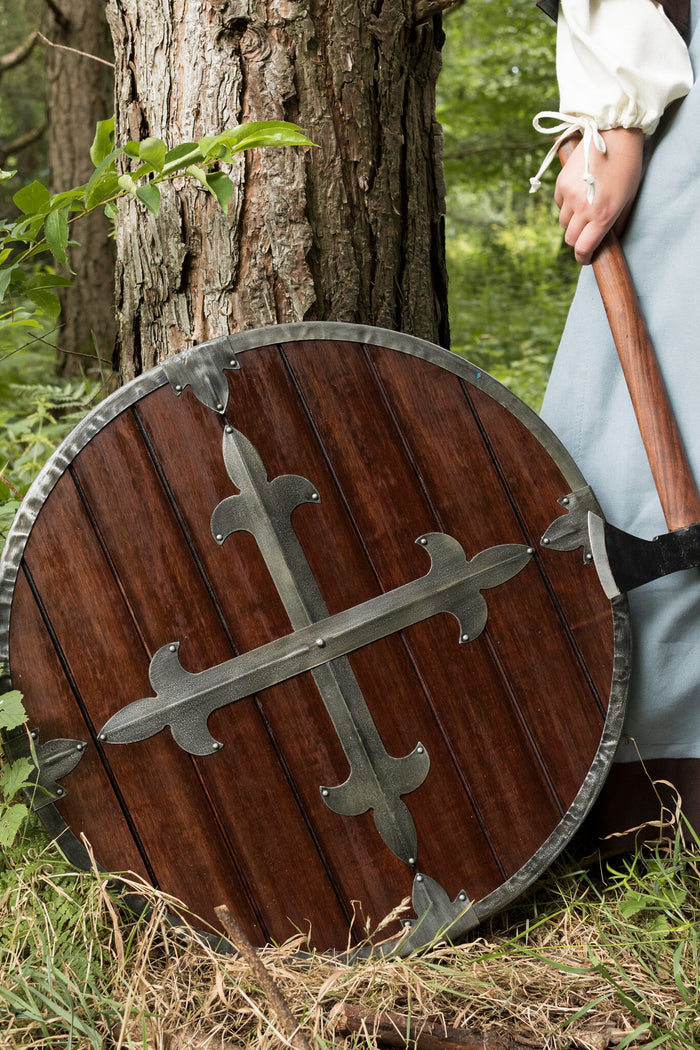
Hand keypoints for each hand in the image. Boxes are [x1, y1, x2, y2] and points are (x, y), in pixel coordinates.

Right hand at [555, 127, 643, 263]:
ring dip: (572, 222)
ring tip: (584, 210)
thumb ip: (616, 223)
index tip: (586, 258)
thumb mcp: (628, 199)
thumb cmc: (627, 166)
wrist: (615, 133)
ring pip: (563, 222)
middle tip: (587, 235)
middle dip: (578, 241)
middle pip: (570, 238)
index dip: (583, 258)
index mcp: (602, 215)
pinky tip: (578, 194)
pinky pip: (559, 204)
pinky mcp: (561, 183)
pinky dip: (566, 205)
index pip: (583, 248)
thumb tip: (607, 242)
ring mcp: (569, 195)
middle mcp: (583, 208)